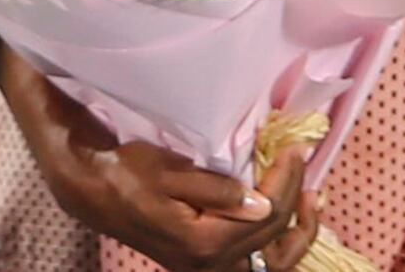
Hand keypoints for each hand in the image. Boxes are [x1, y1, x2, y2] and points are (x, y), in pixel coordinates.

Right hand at [25, 86, 321, 271]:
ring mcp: (209, 268)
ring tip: (310, 197)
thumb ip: (217, 190)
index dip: (286, 179)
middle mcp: (211, 265)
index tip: (295, 145)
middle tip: (303, 161)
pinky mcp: (206, 261)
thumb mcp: (169, 172)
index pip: (265, 215)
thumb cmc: (128, 172)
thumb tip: (262, 202)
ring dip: (296, 231)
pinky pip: (255, 259)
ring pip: (272, 263)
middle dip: (296, 199)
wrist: (94, 192)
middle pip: (274, 240)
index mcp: (204, 242)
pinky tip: (285, 213)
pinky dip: (277, 241)